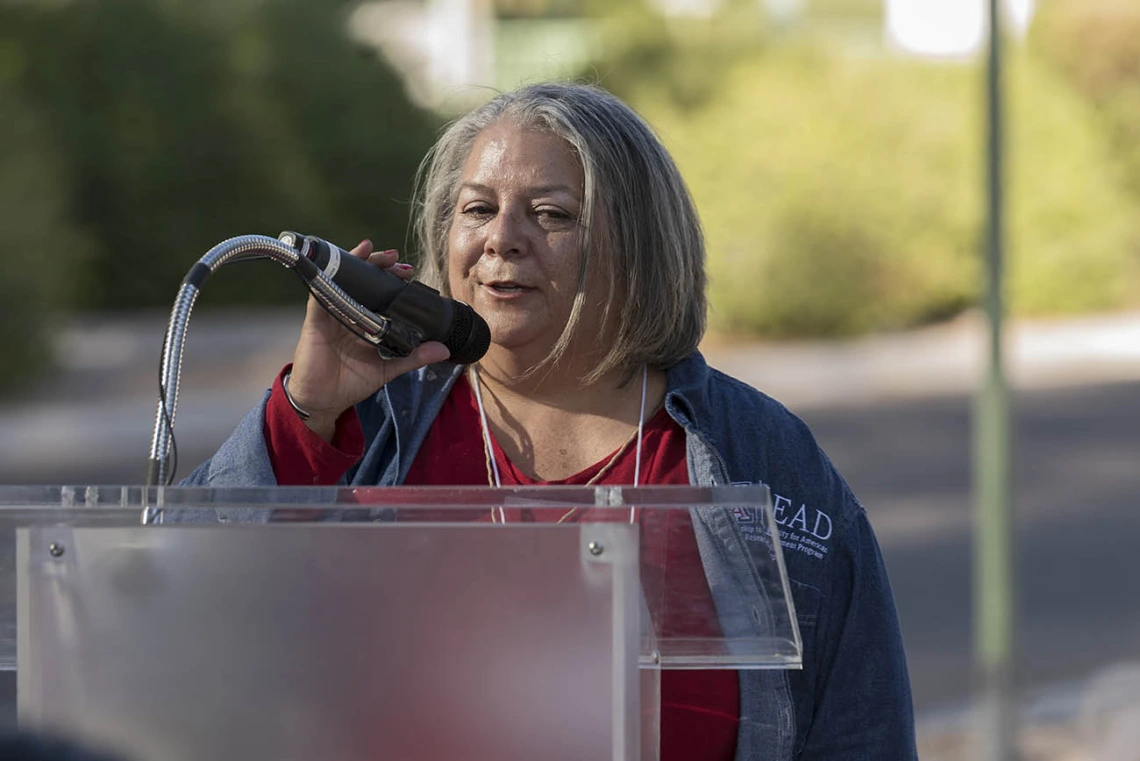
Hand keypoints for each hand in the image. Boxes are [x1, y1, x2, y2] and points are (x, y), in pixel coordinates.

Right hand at [286, 240, 450, 440]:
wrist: (323, 401)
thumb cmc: (350, 383)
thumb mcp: (388, 368)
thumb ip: (414, 357)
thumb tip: (444, 350)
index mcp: (367, 321)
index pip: (380, 292)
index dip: (392, 279)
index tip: (409, 273)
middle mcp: (350, 312)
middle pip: (363, 280)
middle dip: (379, 265)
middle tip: (397, 261)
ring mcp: (332, 314)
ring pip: (344, 280)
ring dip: (357, 263)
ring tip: (372, 251)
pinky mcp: (316, 320)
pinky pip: (320, 295)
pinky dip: (329, 279)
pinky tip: (341, 268)